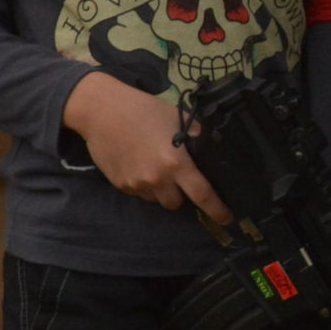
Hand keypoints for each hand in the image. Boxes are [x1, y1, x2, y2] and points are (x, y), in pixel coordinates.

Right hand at [61, 72, 230, 221]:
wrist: (103, 112)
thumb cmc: (145, 110)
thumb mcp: (178, 119)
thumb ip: (197, 136)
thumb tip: (212, 147)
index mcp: (176, 163)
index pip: (202, 194)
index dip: (216, 209)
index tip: (227, 219)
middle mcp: (157, 179)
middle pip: (176, 203)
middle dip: (182, 195)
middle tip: (180, 178)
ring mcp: (136, 184)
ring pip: (156, 199)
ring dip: (162, 190)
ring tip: (157, 167)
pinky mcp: (120, 185)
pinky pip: (139, 193)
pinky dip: (144, 185)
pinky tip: (140, 164)